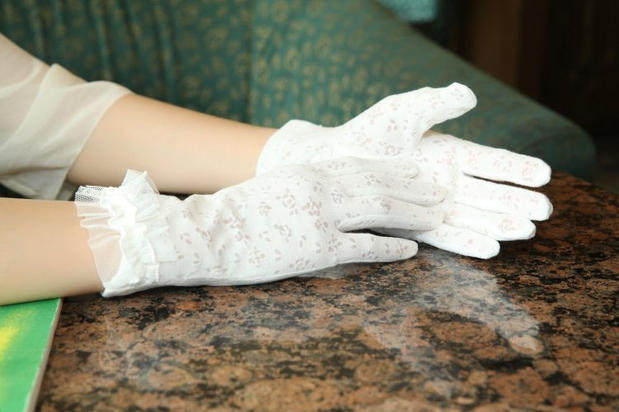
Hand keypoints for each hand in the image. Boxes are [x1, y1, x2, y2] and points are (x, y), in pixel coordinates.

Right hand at [75, 158, 445, 296]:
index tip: (417, 169)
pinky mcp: (318, 248)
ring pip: (381, 208)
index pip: (362, 165)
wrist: (208, 234)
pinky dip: (393, 247)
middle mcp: (321, 188)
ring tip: (437, 216)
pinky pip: (366, 246)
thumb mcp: (274, 187)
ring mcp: (322, 217)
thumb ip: (305, 185)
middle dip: (414, 188)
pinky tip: (412, 250)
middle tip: (441, 191)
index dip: (395, 168)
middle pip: (380, 183)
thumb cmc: (235, 214)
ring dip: (413, 212)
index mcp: (309, 171)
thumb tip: (329, 191)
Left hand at [256, 83, 552, 257]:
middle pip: (489, 194)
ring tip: (525, 231)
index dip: (516, 168)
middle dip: (517, 202)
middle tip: (545, 211)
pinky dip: (467, 242)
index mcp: (449, 154)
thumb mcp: (402, 112)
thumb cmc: (367, 135)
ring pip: (474, 218)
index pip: (491, 161)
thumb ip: (435, 103)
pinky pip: (445, 236)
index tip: (544, 173)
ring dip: (499, 225)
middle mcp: (446, 183)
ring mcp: (432, 206)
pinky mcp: (415, 225)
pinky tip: (491, 248)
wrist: (333, 164)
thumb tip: (469, 94)